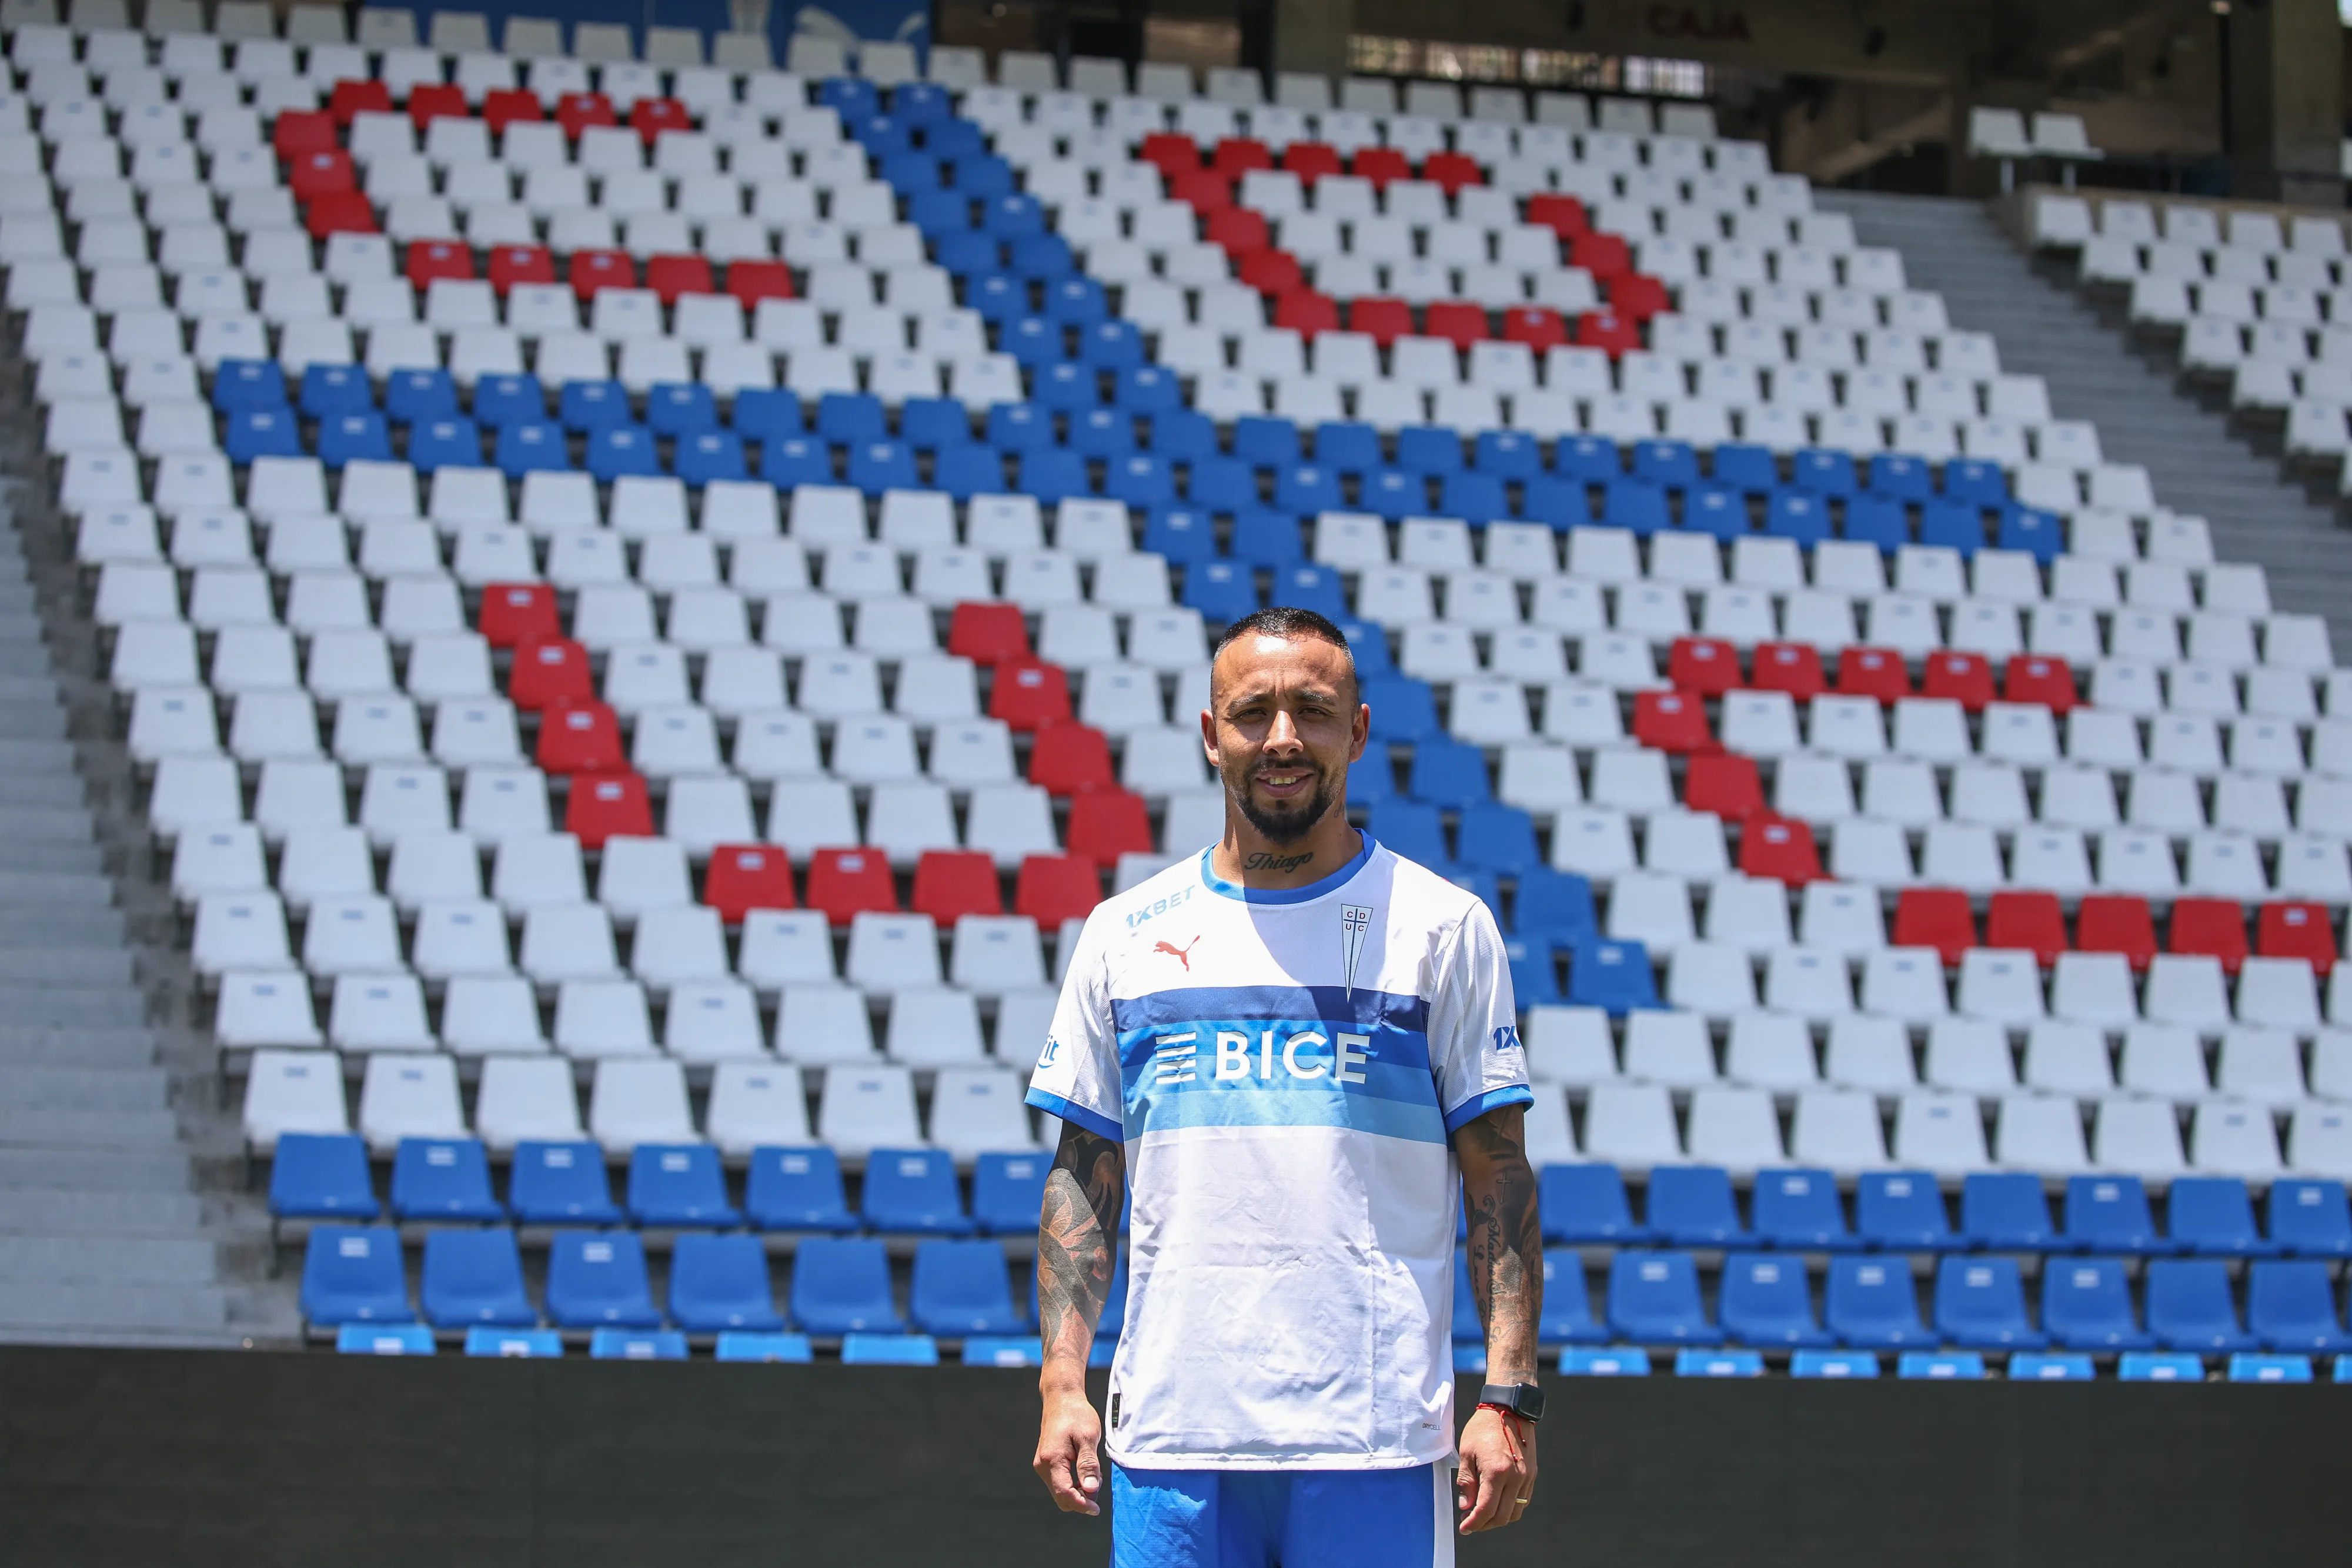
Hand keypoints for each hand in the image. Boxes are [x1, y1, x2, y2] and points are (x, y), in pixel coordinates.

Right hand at [1033, 1386, 1104, 1515]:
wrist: (1061, 1398)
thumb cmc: (1076, 1414)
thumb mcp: (1088, 1437)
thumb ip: (1088, 1465)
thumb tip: (1090, 1490)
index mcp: (1052, 1460)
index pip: (1065, 1494)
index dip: (1082, 1505)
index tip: (1097, 1509)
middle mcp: (1043, 1465)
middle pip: (1061, 1498)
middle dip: (1081, 1498)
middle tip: (1098, 1481)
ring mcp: (1042, 1465)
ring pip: (1060, 1492)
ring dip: (1078, 1490)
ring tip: (1093, 1471)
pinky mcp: (1046, 1462)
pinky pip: (1059, 1482)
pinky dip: (1073, 1483)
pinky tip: (1084, 1469)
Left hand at [1455, 1405, 1535, 1533]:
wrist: (1509, 1409)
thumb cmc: (1485, 1427)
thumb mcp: (1467, 1452)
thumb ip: (1466, 1482)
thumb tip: (1466, 1506)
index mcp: (1497, 1472)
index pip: (1486, 1509)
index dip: (1474, 1523)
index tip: (1464, 1528)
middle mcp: (1516, 1478)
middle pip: (1501, 1516)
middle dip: (1484, 1524)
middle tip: (1469, 1522)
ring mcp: (1527, 1478)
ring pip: (1514, 1512)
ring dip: (1498, 1519)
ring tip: (1482, 1514)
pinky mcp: (1532, 1475)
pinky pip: (1522, 1501)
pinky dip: (1509, 1508)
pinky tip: (1496, 1503)